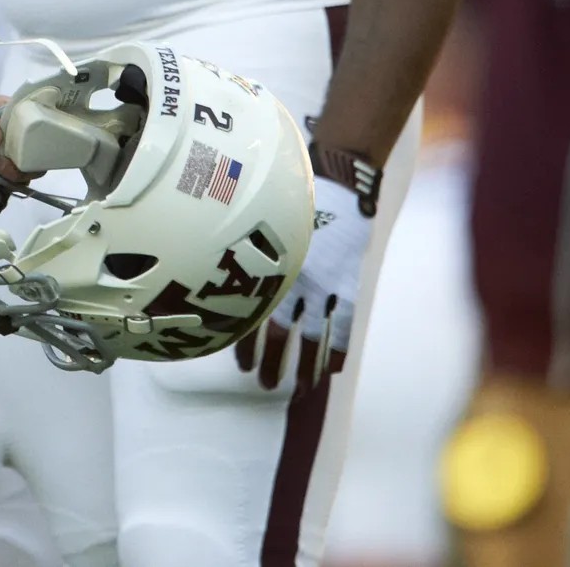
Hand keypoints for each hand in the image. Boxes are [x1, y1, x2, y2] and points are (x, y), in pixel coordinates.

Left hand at [234, 174, 366, 390]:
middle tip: (263, 384)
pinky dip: (338, 350)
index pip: (249, 314)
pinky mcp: (347, 283)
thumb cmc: (290, 198)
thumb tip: (222, 270)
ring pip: (310, 338)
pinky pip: (343, 326)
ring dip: (303, 366)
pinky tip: (334, 371)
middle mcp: (290, 281)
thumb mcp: (261, 225)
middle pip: (277, 333)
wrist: (335, 181)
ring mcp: (322, 285)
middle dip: (271, 362)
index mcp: (266, 267)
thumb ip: (250, 252)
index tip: (239, 362)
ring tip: (297, 389)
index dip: (244, 341)